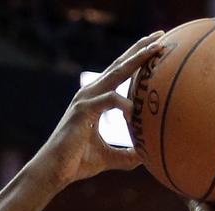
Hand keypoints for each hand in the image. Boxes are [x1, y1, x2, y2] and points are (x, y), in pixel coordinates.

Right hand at [30, 33, 166, 187]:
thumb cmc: (76, 163)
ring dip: (136, 60)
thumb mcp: (108, 157)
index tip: (155, 46)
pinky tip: (135, 114)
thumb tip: (147, 158)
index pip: (119, 73)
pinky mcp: (82, 111)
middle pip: (119, 65)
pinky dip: (125, 104)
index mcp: (95, 99)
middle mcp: (90, 94)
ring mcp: (85, 100)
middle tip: (160, 35)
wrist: (54, 171)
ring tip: (155, 49)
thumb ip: (127, 155)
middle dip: (140, 48)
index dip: (136, 58)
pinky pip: (110, 99)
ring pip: (116, 73)